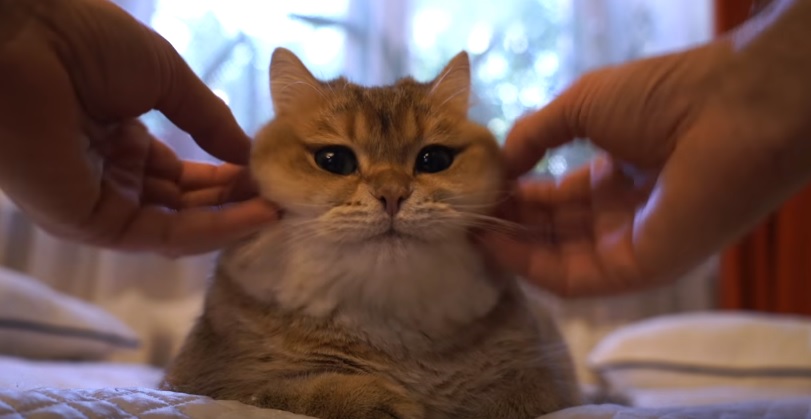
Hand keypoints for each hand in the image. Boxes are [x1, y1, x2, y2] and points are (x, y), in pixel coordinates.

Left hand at [0, 0, 276, 255]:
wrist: (26, 37)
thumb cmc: (87, 44)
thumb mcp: (167, 78)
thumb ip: (208, 120)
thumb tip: (250, 152)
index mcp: (121, 139)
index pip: (183, 175)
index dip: (227, 176)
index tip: (269, 175)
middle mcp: (111, 175)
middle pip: (183, 204)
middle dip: (233, 202)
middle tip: (281, 196)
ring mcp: (98, 201)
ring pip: (175, 226)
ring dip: (229, 220)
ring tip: (277, 208)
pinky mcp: (88, 223)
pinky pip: (159, 234)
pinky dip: (209, 230)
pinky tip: (252, 216)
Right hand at [481, 36, 810, 296]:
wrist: (723, 111)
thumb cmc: (658, 98)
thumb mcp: (581, 105)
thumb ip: (534, 135)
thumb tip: (498, 163)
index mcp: (615, 173)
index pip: (556, 197)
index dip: (515, 196)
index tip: (476, 193)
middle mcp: (622, 212)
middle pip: (553, 231)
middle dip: (509, 224)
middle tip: (466, 217)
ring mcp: (631, 243)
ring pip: (559, 259)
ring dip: (514, 248)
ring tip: (474, 231)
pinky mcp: (638, 270)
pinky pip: (576, 279)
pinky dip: (533, 267)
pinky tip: (500, 248)